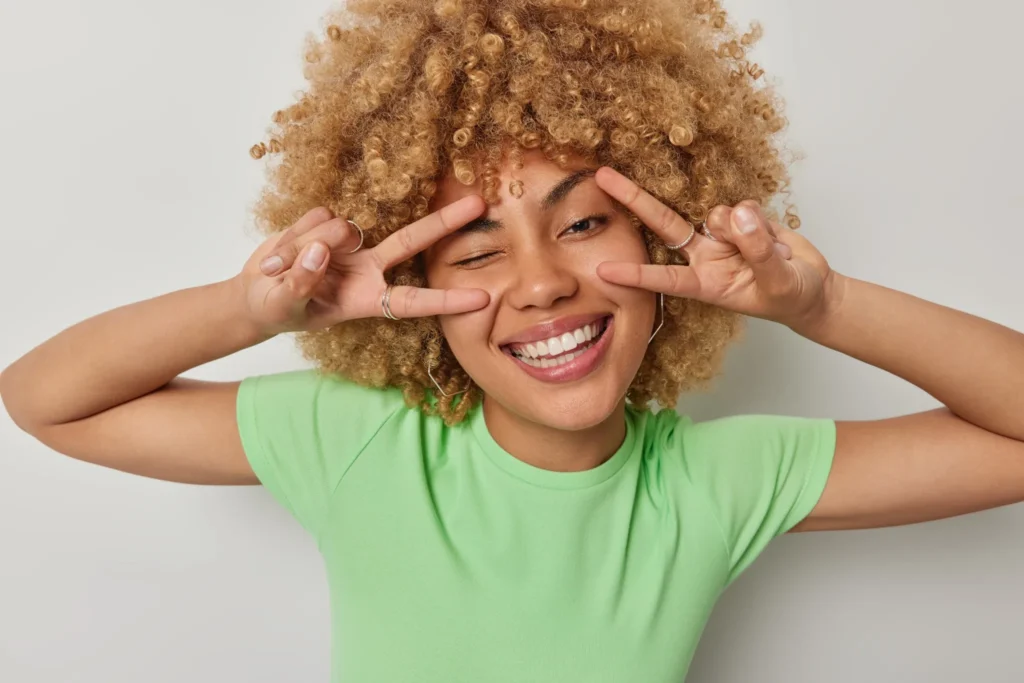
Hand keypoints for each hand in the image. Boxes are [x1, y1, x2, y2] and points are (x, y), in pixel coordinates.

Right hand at [237, 196, 490, 335]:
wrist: (256, 294)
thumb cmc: (275, 310)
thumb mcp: (284, 307)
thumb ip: (301, 283)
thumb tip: (318, 251)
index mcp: (366, 300)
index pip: (412, 301)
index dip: (446, 301)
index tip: (482, 299)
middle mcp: (367, 270)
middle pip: (411, 241)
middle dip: (444, 222)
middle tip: (479, 204)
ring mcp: (349, 245)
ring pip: (341, 227)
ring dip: (304, 244)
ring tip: (278, 269)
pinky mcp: (328, 223)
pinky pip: (316, 216)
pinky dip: (293, 234)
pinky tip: (281, 253)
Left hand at [593, 167, 838, 330]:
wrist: (811, 287)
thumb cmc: (789, 296)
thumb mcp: (776, 282)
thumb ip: (757, 250)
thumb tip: (737, 214)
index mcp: (704, 283)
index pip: (664, 278)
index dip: (635, 275)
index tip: (602, 270)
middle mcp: (703, 256)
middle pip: (663, 223)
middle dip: (634, 198)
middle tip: (601, 177)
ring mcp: (720, 234)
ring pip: (717, 214)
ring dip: (745, 227)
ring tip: (771, 253)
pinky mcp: (740, 218)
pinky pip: (744, 207)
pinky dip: (762, 220)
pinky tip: (774, 239)